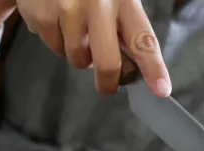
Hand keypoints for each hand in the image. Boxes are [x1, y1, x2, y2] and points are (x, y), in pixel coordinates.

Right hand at [15, 0, 171, 96]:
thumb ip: (123, 27)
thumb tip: (130, 68)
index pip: (142, 39)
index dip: (153, 68)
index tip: (161, 90)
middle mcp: (98, 3)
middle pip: (107, 62)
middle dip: (108, 82)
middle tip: (107, 87)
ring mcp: (68, 8)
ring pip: (77, 58)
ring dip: (78, 53)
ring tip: (75, 29)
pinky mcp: (42, 14)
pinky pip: (53, 46)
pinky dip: (55, 39)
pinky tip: (56, 17)